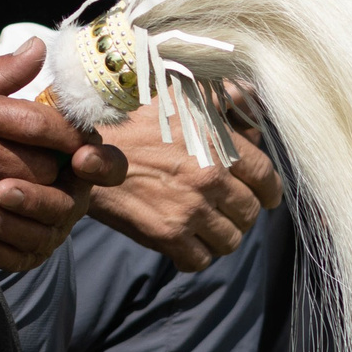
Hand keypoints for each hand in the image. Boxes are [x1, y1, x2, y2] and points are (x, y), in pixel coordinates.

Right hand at [0, 41, 126, 271]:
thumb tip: (38, 49)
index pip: (45, 122)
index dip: (71, 132)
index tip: (74, 136)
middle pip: (48, 164)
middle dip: (57, 165)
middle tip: (53, 163)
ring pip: (34, 199)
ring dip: (40, 196)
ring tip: (31, 186)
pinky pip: (9, 228)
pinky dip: (14, 221)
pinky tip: (5, 209)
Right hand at [86, 103, 280, 271]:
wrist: (82, 146)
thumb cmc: (131, 115)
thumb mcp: (180, 90)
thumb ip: (222, 93)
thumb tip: (251, 96)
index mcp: (219, 144)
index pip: (266, 179)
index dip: (269, 190)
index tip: (265, 195)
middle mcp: (210, 179)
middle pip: (250, 213)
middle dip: (241, 212)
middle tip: (227, 208)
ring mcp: (189, 210)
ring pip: (229, 240)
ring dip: (220, 235)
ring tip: (206, 225)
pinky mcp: (165, 235)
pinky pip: (199, 260)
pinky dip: (195, 255)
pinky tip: (184, 240)